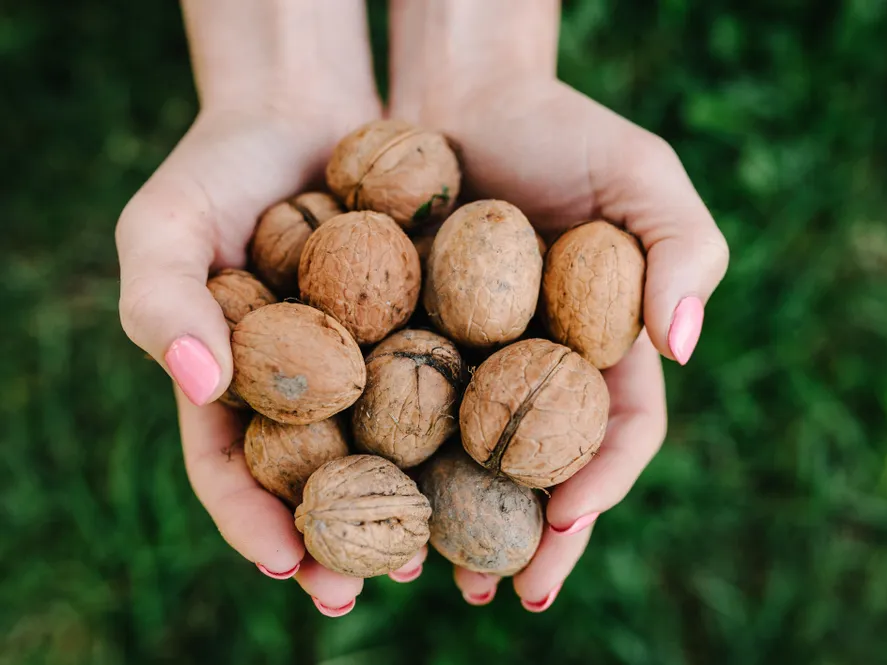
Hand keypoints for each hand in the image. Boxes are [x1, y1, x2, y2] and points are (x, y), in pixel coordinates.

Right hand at [115, 101, 436, 612]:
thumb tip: (196, 381)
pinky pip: (445, 383)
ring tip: (442, 553)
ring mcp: (365, 362)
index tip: (284, 563)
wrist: (303, 107)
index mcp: (233, 386)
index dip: (251, 521)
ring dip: (412, 505)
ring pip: (389, 447)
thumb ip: (161, 298)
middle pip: (319, 479)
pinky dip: (460, 425)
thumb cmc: (218, 165)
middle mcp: (305, 388)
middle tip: (373, 585)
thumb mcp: (165, 223)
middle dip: (341, 540)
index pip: (233, 469)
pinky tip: (492, 460)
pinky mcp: (422, 326)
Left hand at [390, 15, 727, 609]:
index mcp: (609, 348)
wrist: (461, 95)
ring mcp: (479, 366)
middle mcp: (545, 371)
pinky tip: (375, 501)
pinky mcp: (413, 347)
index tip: (569, 522)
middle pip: (546, 470)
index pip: (620, 431)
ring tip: (438, 580)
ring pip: (473, 462)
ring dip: (460, 524)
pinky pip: (404, 414)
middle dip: (532, 535)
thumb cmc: (564, 129)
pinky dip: (396, 463)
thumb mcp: (644, 177)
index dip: (602, 482)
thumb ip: (685, 253)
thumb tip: (683, 348)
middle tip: (508, 593)